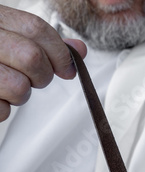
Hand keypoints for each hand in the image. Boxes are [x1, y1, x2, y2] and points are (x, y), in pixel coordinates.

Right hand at [0, 4, 86, 121]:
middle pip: (32, 58)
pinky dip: (1, 109)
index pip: (36, 29)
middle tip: (34, 79)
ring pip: (19, 88)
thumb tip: (78, 50)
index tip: (67, 69)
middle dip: (42, 76)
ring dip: (20, 95)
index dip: (59, 52)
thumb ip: (41, 42)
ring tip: (7, 87)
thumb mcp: (6, 35)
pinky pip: (0, 110)